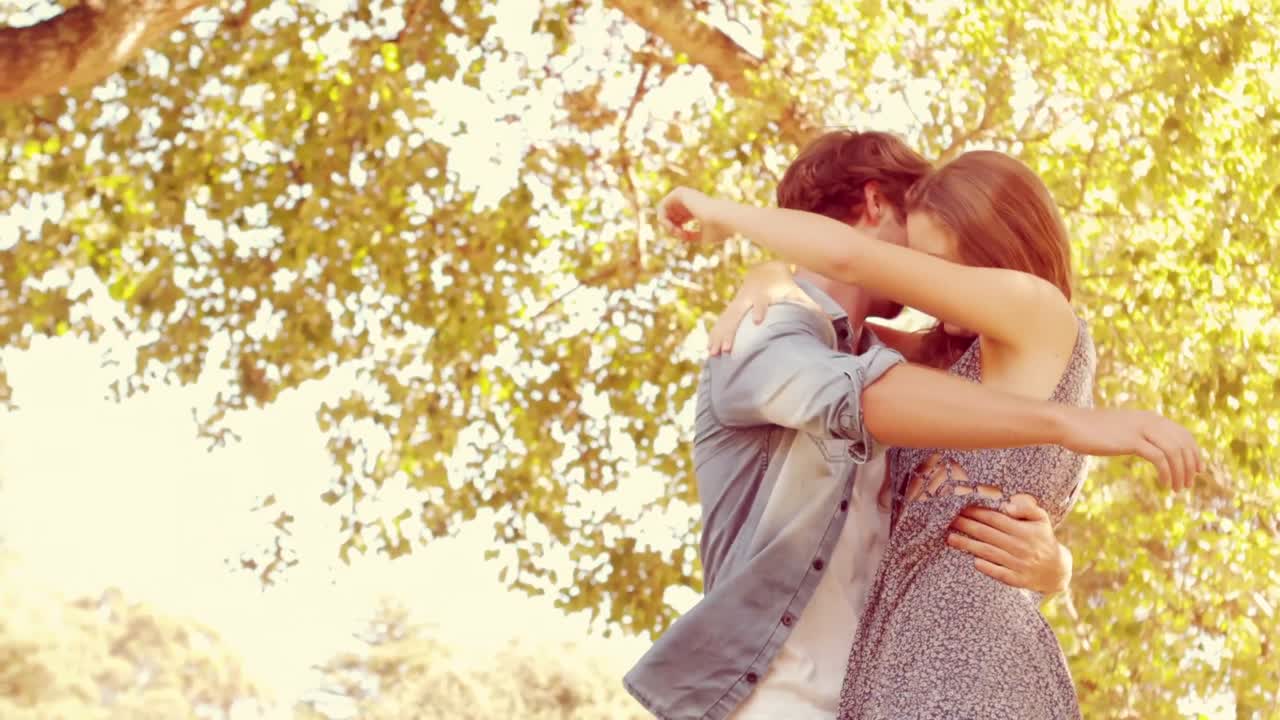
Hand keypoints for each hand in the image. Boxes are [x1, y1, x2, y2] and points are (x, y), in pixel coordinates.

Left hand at [656, 187, 729, 242]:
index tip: (684, 238)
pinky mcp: (679, 192)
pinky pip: (662, 206)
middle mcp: (690, 201)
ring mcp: (685, 195)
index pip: (679, 221)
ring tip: (676, 232)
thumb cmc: (717, 229)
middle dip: (671, 229)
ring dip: (667, 225)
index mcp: (697, 209)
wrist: (722, 218)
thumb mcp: (703, 237)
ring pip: (665, 212)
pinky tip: (671, 226)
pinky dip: (664, 218)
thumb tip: (681, 236)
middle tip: (680, 236)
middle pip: (671, 217)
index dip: (678, 232)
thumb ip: (691, 236)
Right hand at [707, 262, 816, 354]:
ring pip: (725, 321)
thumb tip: (831, 320)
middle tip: (728, 349)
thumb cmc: (784, 286)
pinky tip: (708, 351)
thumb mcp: (797, 293)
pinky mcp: (731, 311)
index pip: (761, 302)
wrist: (763, 272)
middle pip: (737, 315)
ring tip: (713, 354)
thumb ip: (811, 306)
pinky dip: (714, 336)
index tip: (758, 320)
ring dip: (719, 337)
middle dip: (731, 332)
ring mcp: (737, 305)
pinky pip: (720, 324)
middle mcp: (747, 300)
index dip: (760, 309)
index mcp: (763, 295)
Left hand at [946, 493, 1070, 593]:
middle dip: (966, 526)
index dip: (977, 513)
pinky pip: (999, 573)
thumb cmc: (1043, 538)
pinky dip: (987, 567)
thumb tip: (1007, 506)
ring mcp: (1018, 564)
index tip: (960, 507)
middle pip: (987, 534)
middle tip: (948, 520)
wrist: (1056, 570)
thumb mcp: (1041, 519)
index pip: (995, 519)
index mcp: (1024, 531)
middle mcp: (1020, 547)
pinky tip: (973, 561)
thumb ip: (1027, 508)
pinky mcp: (1017, 580)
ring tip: (950, 538)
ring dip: (968, 545)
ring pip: (989, 553)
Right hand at [1059, 407, 1203, 491]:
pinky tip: (1165, 484)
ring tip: (1178, 488)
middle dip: (1190, 465)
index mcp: (1149, 417)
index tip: (1197, 469)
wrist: (1070, 424)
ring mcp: (1141, 430)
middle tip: (1188, 484)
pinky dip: (1167, 473)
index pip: (1183, 433)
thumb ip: (1136, 434)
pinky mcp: (1132, 441)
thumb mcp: (1119, 429)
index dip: (1194, 452)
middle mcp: (1149, 420)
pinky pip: (1159, 458)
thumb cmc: (1090, 430)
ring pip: (1174, 451)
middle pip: (1183, 443)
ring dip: (1180, 473)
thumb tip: (1146, 446)